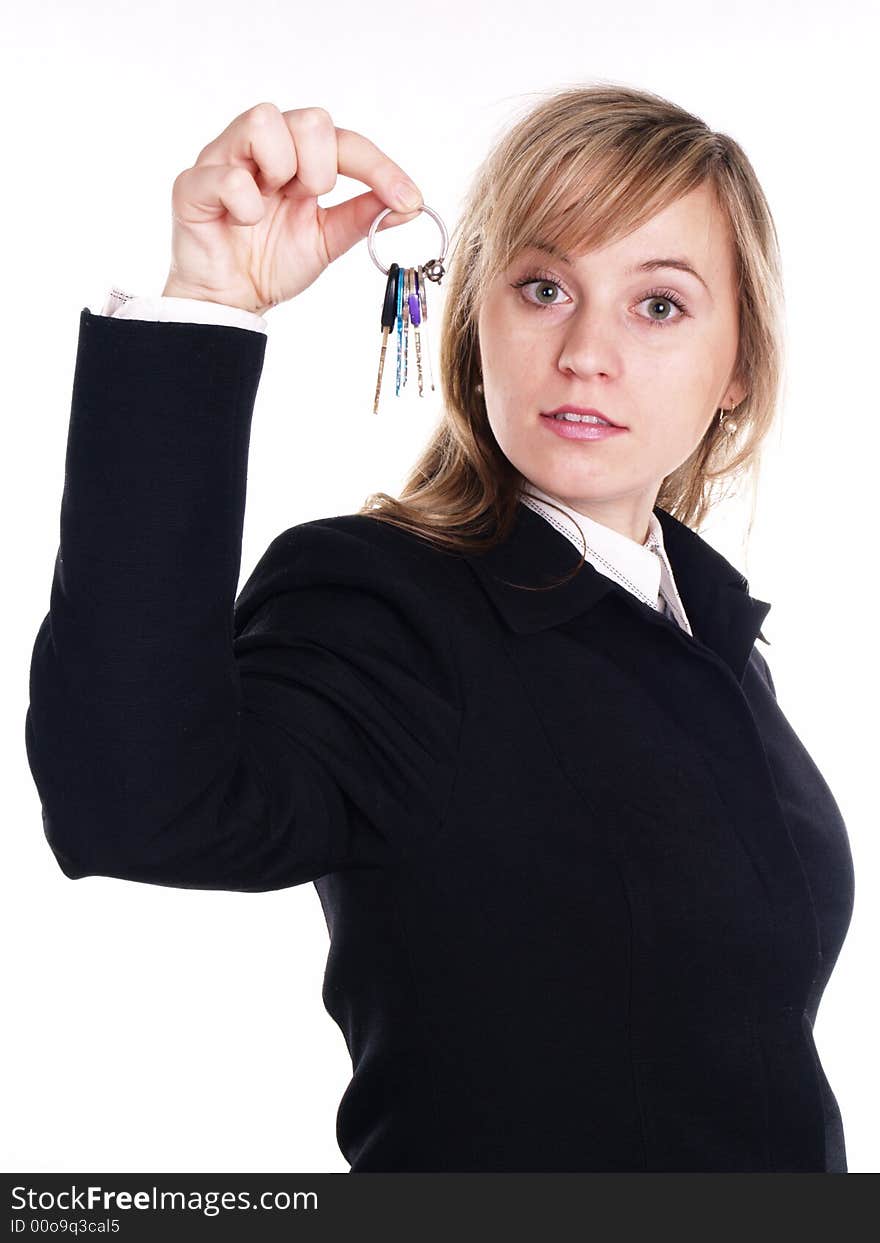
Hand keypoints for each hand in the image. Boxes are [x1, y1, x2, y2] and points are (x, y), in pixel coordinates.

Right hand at [162, 103, 423, 314]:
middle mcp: (261, 149)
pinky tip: (244, 223)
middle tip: (308, 201)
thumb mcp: (328, 240)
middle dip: (321, 167)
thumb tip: (410, 203)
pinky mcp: (193, 185)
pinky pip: (226, 176)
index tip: (408, 198)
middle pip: (308, 118)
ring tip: (272, 205)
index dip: (379, 166)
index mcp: (297, 158)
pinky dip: (245, 204)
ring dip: (282, 168)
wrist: (232, 301)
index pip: (343, 140)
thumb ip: (363, 216)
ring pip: (262, 120)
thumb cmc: (272, 263)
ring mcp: (224, 160)